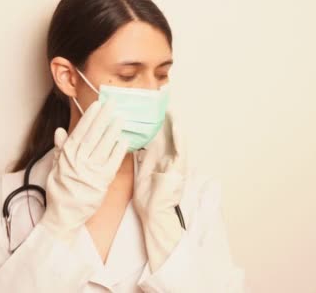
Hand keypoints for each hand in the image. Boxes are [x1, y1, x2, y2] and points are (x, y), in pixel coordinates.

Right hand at [39, 99, 128, 243]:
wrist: (64, 215)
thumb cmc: (59, 191)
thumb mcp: (55, 168)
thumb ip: (60, 149)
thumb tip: (59, 131)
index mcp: (67, 155)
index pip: (80, 131)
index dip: (90, 117)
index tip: (97, 105)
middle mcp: (79, 161)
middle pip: (94, 135)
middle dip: (103, 118)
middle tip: (113, 105)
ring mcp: (91, 171)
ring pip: (104, 146)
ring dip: (113, 131)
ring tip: (121, 119)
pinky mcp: (102, 182)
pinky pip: (112, 163)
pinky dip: (118, 151)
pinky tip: (124, 140)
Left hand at [132, 111, 186, 272]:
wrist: (154, 215)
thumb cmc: (148, 198)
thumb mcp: (141, 172)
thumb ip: (140, 157)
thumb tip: (135, 142)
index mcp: (157, 158)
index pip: (155, 135)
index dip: (152, 121)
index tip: (147, 107)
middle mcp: (167, 158)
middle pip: (165, 133)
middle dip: (163, 118)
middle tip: (159, 100)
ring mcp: (175, 163)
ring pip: (175, 138)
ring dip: (174, 122)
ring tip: (170, 107)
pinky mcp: (180, 168)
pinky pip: (180, 149)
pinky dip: (179, 136)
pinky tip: (177, 124)